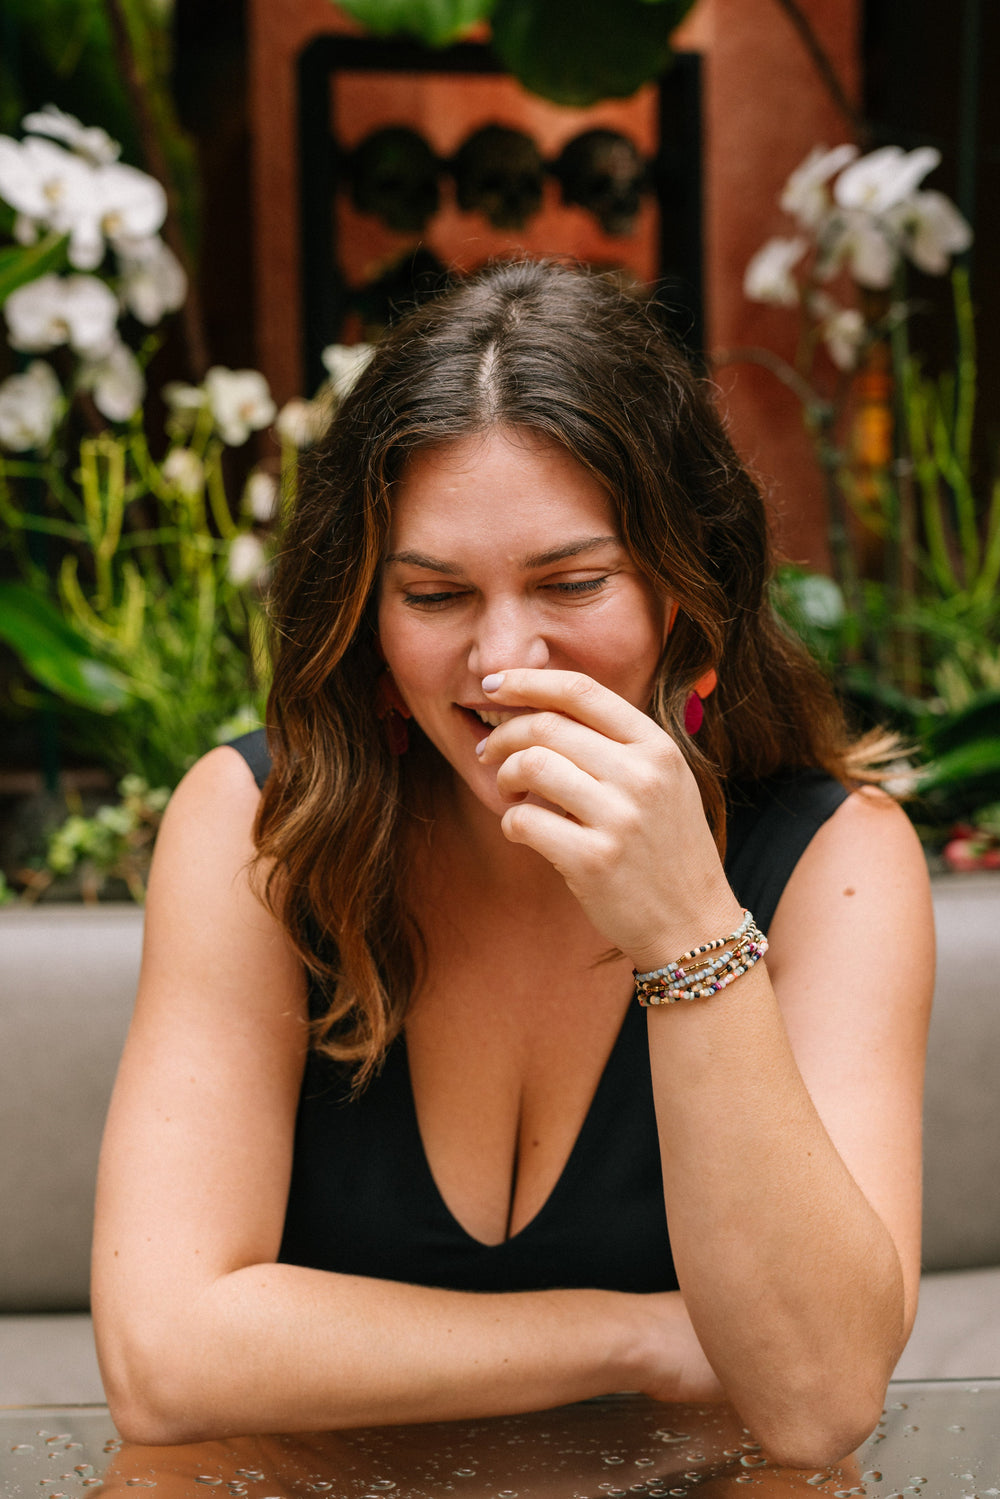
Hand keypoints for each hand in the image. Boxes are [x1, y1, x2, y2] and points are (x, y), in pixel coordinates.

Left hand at [475, 669, 741, 969]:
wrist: (693, 924)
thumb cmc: (665, 849)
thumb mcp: (663, 783)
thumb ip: (616, 744)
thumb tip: (541, 707)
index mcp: (658, 747)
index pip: (582, 691)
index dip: (528, 681)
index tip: (493, 684)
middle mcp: (642, 775)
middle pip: (546, 726)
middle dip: (503, 735)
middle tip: (487, 753)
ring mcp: (619, 817)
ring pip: (531, 766)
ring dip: (504, 777)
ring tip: (509, 793)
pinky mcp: (593, 860)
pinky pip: (523, 820)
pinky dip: (510, 822)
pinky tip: (521, 830)